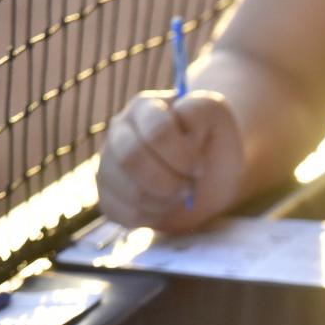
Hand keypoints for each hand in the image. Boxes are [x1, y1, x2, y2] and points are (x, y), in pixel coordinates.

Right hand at [96, 90, 243, 231]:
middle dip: (169, 181)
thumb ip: (199, 108)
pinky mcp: (108, 195)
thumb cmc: (213, 144)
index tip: (200, 167)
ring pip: (127, 189)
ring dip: (164, 200)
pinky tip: (165, 206)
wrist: (212, 177)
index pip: (156, 131)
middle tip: (188, 187)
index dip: (183, 156)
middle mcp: (119, 131)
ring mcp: (108, 163)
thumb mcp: (217, 116)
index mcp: (145, 107)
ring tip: (180, 195)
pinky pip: (122, 212)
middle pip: (131, 158)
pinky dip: (152, 216)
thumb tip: (177, 120)